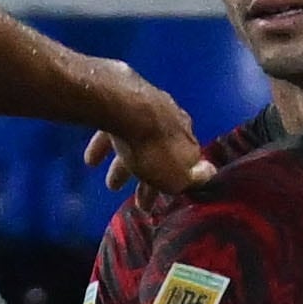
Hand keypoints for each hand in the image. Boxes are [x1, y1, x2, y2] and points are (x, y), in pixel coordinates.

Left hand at [81, 69, 210, 198]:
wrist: (126, 108)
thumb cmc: (154, 150)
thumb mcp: (179, 175)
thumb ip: (194, 178)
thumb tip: (211, 174)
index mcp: (187, 138)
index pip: (184, 165)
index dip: (173, 185)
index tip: (160, 202)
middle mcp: (171, 120)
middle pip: (158, 154)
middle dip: (145, 178)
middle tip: (133, 201)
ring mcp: (145, 109)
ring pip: (135, 143)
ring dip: (123, 166)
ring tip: (111, 185)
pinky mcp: (120, 101)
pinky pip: (113, 130)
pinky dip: (103, 147)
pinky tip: (92, 160)